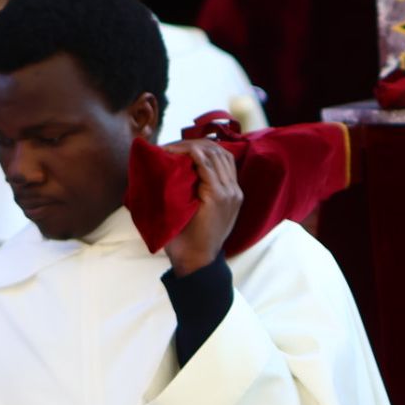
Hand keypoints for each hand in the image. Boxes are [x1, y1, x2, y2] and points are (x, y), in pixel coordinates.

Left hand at [161, 140, 242, 275]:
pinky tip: (177, 152)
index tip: (179, 148)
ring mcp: (229, 192)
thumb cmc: (192, 238)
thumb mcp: (200, 211)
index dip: (201, 147)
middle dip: (194, 144)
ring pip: (214, 155)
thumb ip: (198, 192)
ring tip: (170, 148)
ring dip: (190, 147)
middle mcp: (234, 190)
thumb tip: (177, 172)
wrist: (196, 260)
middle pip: (219, 152)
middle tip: (170, 146)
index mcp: (233, 193)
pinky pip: (207, 166)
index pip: (223, 157)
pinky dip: (192, 155)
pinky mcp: (218, 196)